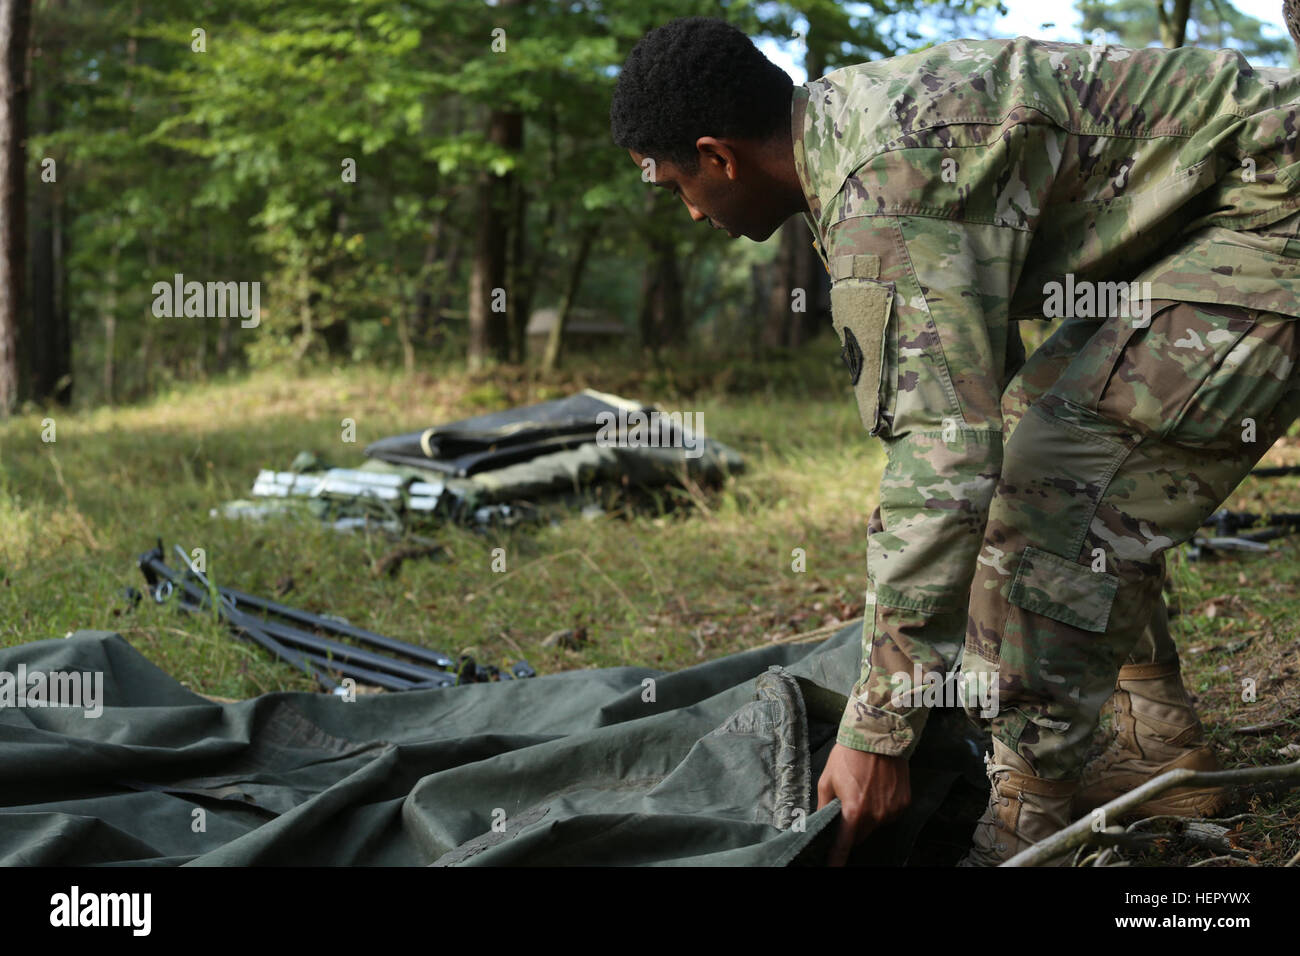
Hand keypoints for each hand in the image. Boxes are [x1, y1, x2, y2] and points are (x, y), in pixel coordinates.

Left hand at [816, 743, 910, 865]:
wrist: (878, 735)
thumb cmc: (848, 755)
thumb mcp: (827, 780)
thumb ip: (823, 806)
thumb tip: (819, 822)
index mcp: (854, 812)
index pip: (844, 846)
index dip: (836, 860)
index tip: (832, 868)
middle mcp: (875, 816)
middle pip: (860, 835)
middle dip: (851, 827)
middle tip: (848, 805)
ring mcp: (892, 811)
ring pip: (875, 825)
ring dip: (868, 817)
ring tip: (863, 791)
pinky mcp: (904, 803)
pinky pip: (889, 814)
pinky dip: (882, 807)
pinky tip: (877, 788)